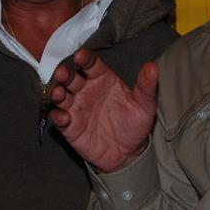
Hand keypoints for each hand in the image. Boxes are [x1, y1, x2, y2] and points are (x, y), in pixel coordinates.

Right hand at [48, 48, 157, 172]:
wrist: (128, 153)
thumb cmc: (134, 124)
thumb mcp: (144, 105)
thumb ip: (146, 86)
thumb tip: (152, 66)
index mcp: (102, 79)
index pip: (91, 64)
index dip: (85, 58)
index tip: (81, 55)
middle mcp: (86, 90)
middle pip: (71, 77)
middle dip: (64, 73)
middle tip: (63, 73)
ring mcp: (76, 107)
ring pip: (61, 95)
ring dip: (56, 92)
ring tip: (58, 93)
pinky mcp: (70, 126)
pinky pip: (59, 119)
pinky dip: (57, 116)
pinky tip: (63, 117)